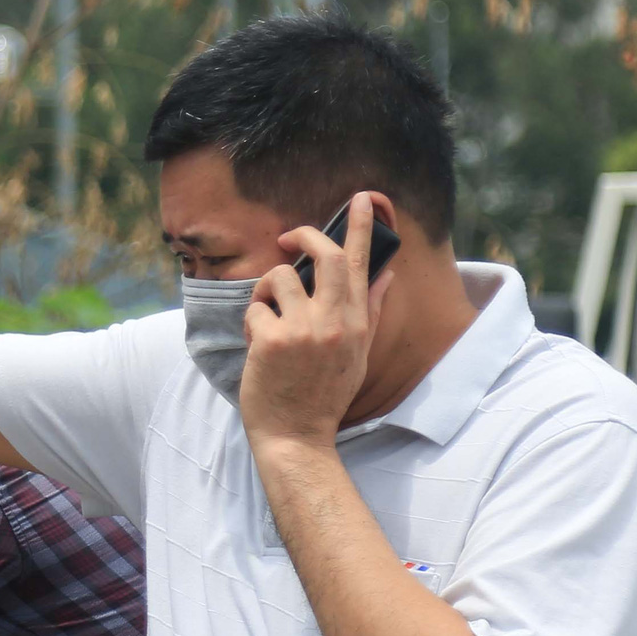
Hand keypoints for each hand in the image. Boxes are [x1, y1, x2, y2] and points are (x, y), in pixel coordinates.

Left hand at [239, 192, 394, 447]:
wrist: (297, 437)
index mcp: (357, 322)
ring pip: (281, 275)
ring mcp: (303, 330)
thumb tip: (385, 273)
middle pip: (325, 255)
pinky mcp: (271, 340)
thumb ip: (369, 309)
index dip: (361, 227)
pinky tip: (256, 345)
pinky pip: (255, 308)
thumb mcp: (357, 354)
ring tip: (268, 313)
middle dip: (304, 235)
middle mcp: (335, 321)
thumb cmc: (323, 395)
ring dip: (267, 288)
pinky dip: (251, 321)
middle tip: (289, 237)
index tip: (362, 198)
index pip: (362, 263)